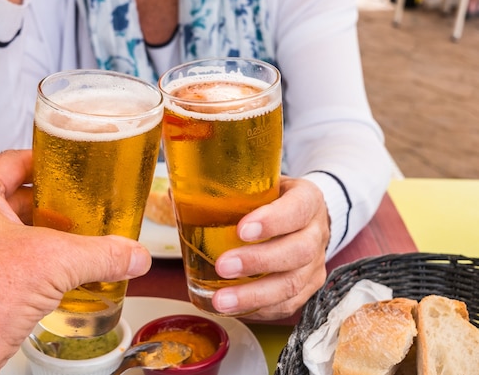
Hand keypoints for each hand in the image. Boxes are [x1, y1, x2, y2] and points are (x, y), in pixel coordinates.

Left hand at [0, 150, 150, 373]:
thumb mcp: (52, 265)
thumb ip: (101, 254)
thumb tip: (133, 254)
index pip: (15, 162)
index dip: (52, 164)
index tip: (75, 169)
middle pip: (13, 197)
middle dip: (52, 208)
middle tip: (83, 210)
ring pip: (5, 229)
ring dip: (40, 236)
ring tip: (73, 242)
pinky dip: (25, 260)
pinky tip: (50, 274)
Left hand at [212, 176, 329, 319]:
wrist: (302, 216)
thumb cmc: (272, 199)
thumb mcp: (258, 184)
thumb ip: (224, 189)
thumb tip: (175, 192)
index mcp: (307, 199)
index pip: (297, 209)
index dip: (272, 221)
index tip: (241, 229)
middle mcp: (317, 232)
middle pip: (298, 251)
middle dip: (258, 262)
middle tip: (223, 266)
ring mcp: (315, 263)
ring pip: (292, 284)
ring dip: (254, 295)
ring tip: (221, 300)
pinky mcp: (308, 288)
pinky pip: (287, 305)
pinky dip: (258, 308)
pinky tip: (234, 308)